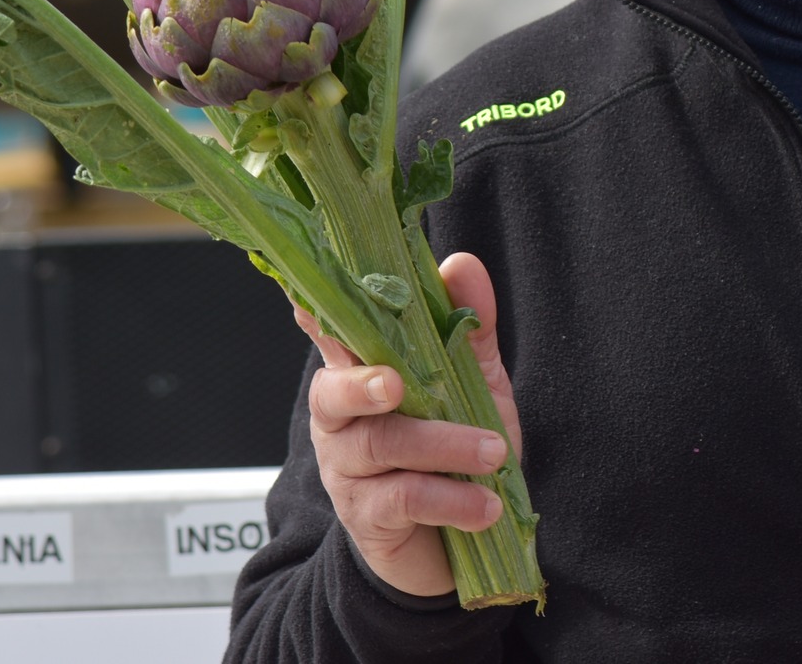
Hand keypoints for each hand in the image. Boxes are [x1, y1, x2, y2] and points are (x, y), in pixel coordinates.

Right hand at [296, 251, 521, 597]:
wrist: (463, 537)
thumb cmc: (458, 448)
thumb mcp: (474, 382)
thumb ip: (469, 326)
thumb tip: (460, 264)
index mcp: (361, 372)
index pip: (330, 336)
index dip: (315, 317)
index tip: (307, 301)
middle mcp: (341, 417)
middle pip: (333, 391)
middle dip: (362, 384)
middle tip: (396, 385)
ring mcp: (347, 469)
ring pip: (380, 444)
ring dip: (444, 446)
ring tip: (494, 454)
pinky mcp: (366, 517)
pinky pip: (403, 498)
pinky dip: (452, 499)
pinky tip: (486, 506)